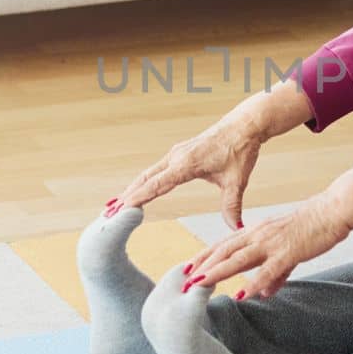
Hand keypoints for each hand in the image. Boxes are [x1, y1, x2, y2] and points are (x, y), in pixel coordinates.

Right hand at [111, 115, 262, 230]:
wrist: (244, 125)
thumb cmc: (241, 150)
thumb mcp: (237, 180)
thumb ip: (232, 205)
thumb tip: (237, 228)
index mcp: (186, 164)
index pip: (156, 184)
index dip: (138, 198)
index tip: (121, 209)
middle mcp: (176, 157)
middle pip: (145, 179)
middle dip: (126, 197)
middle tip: (108, 213)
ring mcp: (176, 154)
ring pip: (148, 174)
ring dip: (132, 189)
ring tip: (114, 205)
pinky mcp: (179, 153)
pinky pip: (156, 170)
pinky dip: (143, 182)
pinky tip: (136, 190)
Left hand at [180, 193, 351, 299]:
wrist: (333, 212)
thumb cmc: (312, 229)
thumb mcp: (287, 252)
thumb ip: (274, 273)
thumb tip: (263, 292)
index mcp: (256, 232)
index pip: (223, 245)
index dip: (203, 257)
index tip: (186, 270)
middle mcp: (258, 235)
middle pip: (223, 251)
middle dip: (202, 267)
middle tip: (183, 283)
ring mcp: (272, 243)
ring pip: (238, 259)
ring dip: (217, 272)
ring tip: (199, 285)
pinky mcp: (288, 251)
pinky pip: (268, 270)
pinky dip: (253, 283)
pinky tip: (242, 294)